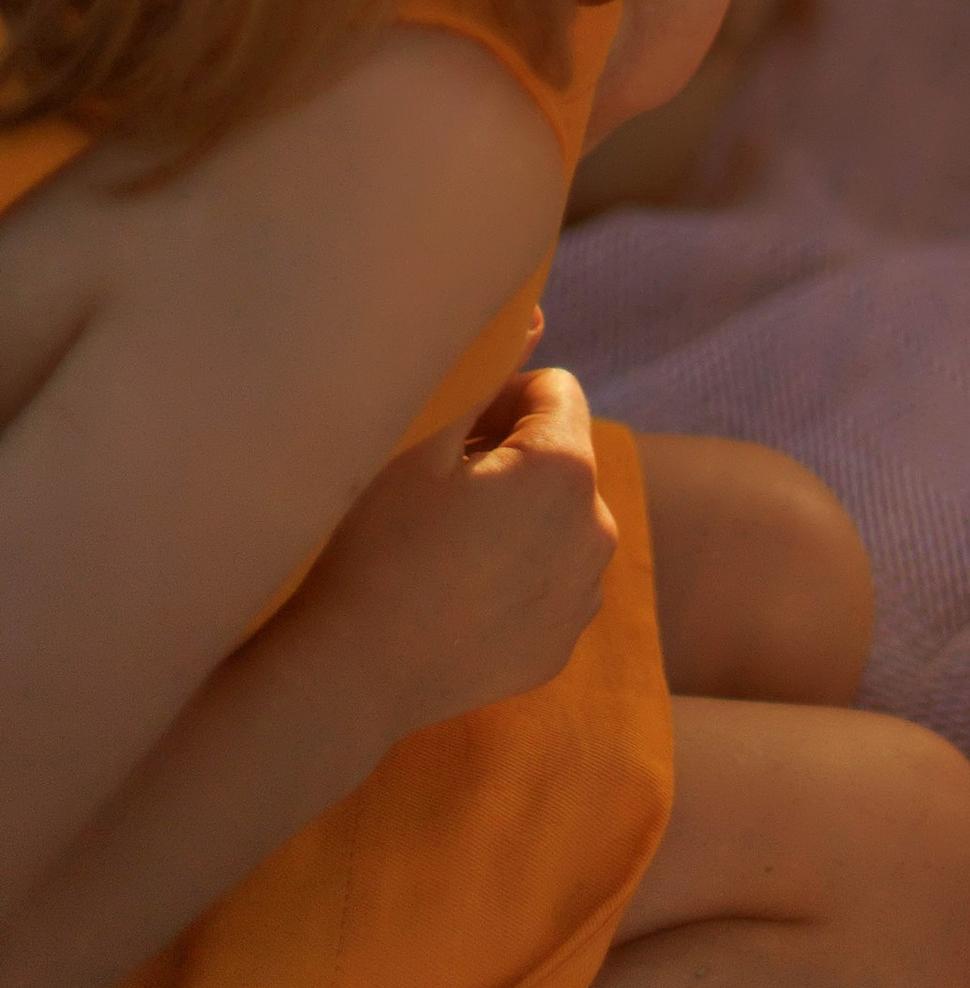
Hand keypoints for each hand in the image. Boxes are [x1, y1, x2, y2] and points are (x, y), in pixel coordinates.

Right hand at [292, 366, 618, 744]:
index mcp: (568, 468)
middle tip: (443, 492)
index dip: (499, 402)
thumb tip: (537, 312)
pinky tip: (458, 594)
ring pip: (559, 519)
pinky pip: (551, 581)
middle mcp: (598, 528)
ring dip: (520, 516)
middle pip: (562, 457)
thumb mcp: (423, 444)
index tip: (452, 439)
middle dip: (513, 458)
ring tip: (448, 545)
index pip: (554, 390)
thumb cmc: (380, 546)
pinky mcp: (562, 644)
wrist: (354, 675)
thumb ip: (487, 370)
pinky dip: (518, 575)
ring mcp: (584, 593)